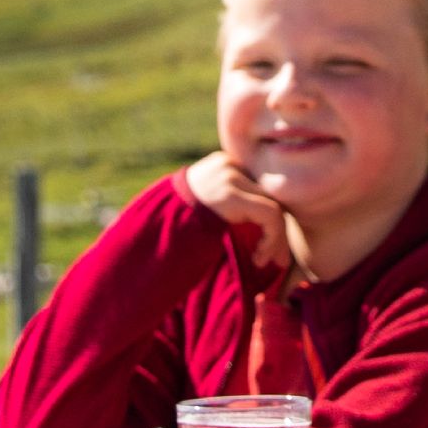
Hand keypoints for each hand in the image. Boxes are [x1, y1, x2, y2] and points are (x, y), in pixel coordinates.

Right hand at [179, 155, 304, 271]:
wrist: (150, 234)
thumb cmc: (177, 230)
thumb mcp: (211, 211)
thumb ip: (236, 207)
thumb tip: (271, 227)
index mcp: (225, 166)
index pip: (262, 191)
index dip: (272, 223)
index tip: (270, 252)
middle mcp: (229, 164)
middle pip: (271, 196)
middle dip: (278, 233)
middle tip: (278, 262)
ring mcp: (229, 176)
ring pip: (274, 206)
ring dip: (276, 240)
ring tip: (263, 262)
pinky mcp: (231, 193)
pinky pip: (270, 214)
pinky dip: (272, 240)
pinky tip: (258, 258)